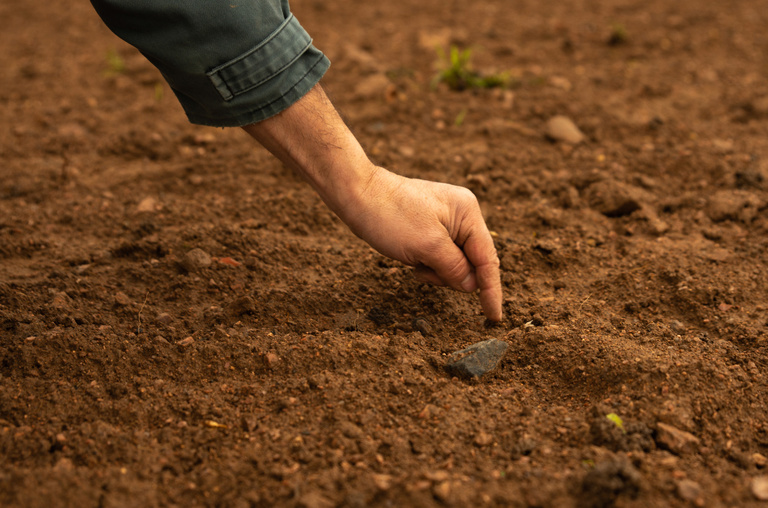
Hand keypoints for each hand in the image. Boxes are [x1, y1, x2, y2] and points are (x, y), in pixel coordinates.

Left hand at [341, 166, 502, 321]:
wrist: (356, 194)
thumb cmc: (390, 215)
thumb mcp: (427, 246)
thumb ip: (455, 268)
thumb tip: (472, 286)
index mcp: (468, 213)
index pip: (487, 259)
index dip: (491, 290)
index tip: (495, 317)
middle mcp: (461, 215)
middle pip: (471, 262)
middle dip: (450, 275)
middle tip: (423, 268)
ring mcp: (445, 221)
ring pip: (453, 263)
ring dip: (435, 271)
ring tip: (413, 260)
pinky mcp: (429, 228)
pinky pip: (438, 257)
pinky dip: (426, 265)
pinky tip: (409, 258)